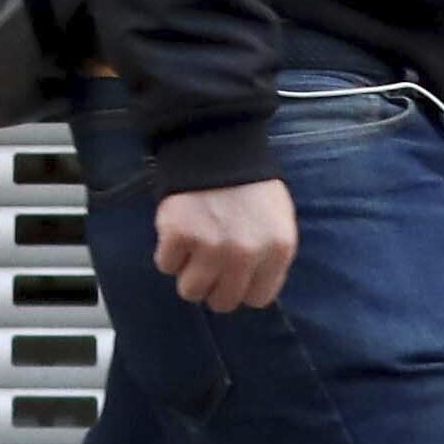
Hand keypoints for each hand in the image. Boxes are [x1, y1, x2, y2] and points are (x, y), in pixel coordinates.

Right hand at [152, 176, 297, 312]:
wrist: (217, 141)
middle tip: (209, 260)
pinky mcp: (178, 235)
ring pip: (191, 291)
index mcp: (276, 250)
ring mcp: (210, 246)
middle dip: (214, 284)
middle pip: (222, 301)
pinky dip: (168, 251)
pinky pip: (165, 265)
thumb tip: (251, 290)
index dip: (242, 286)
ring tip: (193, 246)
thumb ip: (269, 257)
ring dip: (188, 272)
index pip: (258, 298)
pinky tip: (180, 228)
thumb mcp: (277, 220)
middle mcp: (245, 254)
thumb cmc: (249, 183)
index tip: (234, 272)